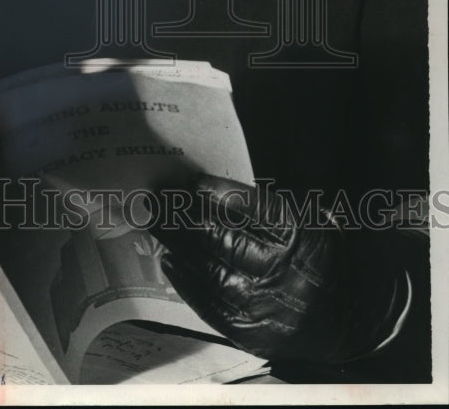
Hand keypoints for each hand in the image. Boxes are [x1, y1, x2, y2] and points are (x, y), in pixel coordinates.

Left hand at [150, 175, 407, 364]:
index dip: (219, 194)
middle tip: (158, 200)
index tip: (193, 182)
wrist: (358, 319)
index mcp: (301, 236)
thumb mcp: (314, 221)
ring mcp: (266, 305)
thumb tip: (215, 192)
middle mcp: (282, 271)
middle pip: (223, 240)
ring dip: (178, 246)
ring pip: (210, 271)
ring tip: (157, 225)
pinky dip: (186, 281)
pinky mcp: (253, 331)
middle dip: (184, 218)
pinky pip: (210, 304)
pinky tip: (170, 261)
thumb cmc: (328, 259)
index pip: (253, 209)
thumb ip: (270, 210)